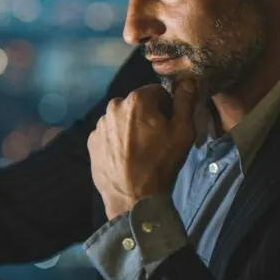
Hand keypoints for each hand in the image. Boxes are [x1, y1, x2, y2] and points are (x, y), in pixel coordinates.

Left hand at [87, 78, 196, 219]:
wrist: (132, 198)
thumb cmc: (161, 163)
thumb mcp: (182, 131)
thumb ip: (185, 101)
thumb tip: (187, 81)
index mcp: (136, 99)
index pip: (157, 92)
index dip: (167, 108)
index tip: (169, 126)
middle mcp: (113, 106)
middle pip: (137, 105)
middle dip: (147, 117)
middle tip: (155, 140)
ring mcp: (99, 125)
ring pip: (121, 119)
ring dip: (131, 128)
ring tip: (139, 151)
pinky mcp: (91, 141)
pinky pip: (109, 134)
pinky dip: (117, 141)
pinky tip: (125, 157)